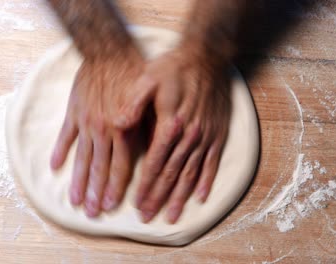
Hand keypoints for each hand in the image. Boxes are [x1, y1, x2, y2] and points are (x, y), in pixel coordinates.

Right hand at [51, 50, 142, 216]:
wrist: (108, 51)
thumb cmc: (133, 73)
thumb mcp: (148, 101)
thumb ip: (146, 126)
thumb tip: (153, 151)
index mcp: (123, 129)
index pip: (120, 166)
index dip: (116, 187)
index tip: (111, 206)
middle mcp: (103, 130)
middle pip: (99, 167)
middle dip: (96, 193)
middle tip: (92, 214)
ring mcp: (86, 122)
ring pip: (82, 157)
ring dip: (79, 181)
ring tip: (75, 201)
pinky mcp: (74, 112)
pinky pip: (65, 135)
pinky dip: (59, 151)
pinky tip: (54, 167)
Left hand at [115, 46, 230, 223]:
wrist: (207, 57)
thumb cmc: (173, 68)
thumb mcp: (147, 79)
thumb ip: (133, 104)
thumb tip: (117, 124)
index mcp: (169, 124)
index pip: (155, 163)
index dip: (145, 185)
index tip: (136, 204)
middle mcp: (189, 135)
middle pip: (172, 174)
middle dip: (158, 198)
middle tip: (148, 217)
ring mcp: (205, 137)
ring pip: (191, 174)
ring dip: (180, 197)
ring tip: (171, 216)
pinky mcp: (218, 134)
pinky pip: (212, 163)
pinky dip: (206, 182)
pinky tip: (201, 198)